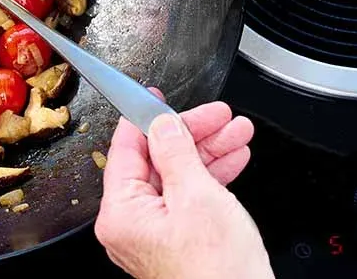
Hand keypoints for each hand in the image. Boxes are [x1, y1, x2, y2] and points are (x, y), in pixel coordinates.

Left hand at [95, 101, 272, 278]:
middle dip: (192, 134)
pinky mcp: (177, 241)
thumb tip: (164, 125)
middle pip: (156, 161)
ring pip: (178, 177)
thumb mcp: (197, 196)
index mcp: (120, 212)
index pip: (126, 150)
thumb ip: (177, 153)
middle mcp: (130, 224)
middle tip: (218, 114)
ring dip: (208, 151)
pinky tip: (234, 157)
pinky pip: (189, 199)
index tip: (156, 96)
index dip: (145, 118)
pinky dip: (212, 177)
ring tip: (236, 130)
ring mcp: (154, 234)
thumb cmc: (217, 272)